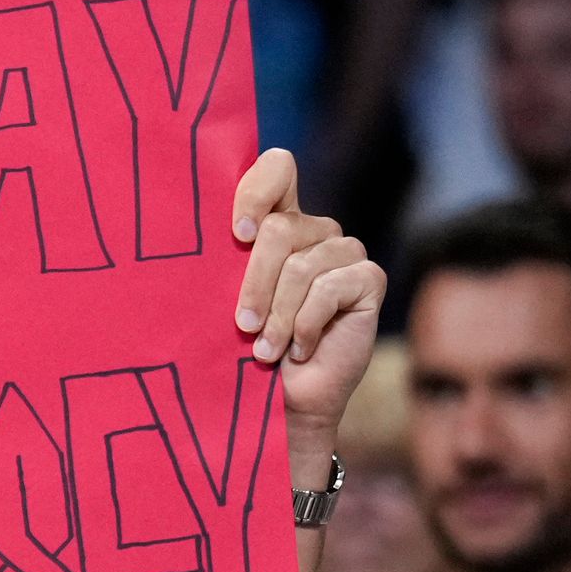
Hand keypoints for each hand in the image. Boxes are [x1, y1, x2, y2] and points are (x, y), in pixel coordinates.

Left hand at [225, 150, 384, 447]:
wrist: (280, 403)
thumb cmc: (241, 352)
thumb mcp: (220, 300)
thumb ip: (221, 260)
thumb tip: (202, 230)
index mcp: (275, 221)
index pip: (277, 168)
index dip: (256, 191)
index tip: (236, 236)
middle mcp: (312, 229)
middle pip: (279, 228)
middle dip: (253, 284)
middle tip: (242, 326)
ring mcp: (343, 252)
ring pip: (300, 265)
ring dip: (277, 316)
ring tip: (264, 351)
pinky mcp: (368, 279)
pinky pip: (330, 289)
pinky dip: (305, 326)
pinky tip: (299, 349)